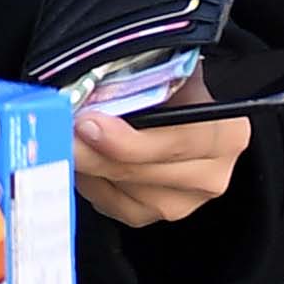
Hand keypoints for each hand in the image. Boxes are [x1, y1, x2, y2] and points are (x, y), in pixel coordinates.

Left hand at [73, 61, 252, 229]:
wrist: (186, 112)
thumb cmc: (178, 84)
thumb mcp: (174, 68)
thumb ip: (148, 74)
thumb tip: (99, 78)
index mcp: (226, 134)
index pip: (178, 142)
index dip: (129, 139)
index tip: (89, 124)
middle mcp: (211, 175)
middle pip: (141, 172)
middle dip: (92, 150)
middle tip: (58, 131)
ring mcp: (183, 202)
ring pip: (123, 193)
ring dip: (87, 167)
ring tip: (63, 140)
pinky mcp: (155, 215)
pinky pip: (113, 206)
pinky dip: (91, 183)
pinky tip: (81, 160)